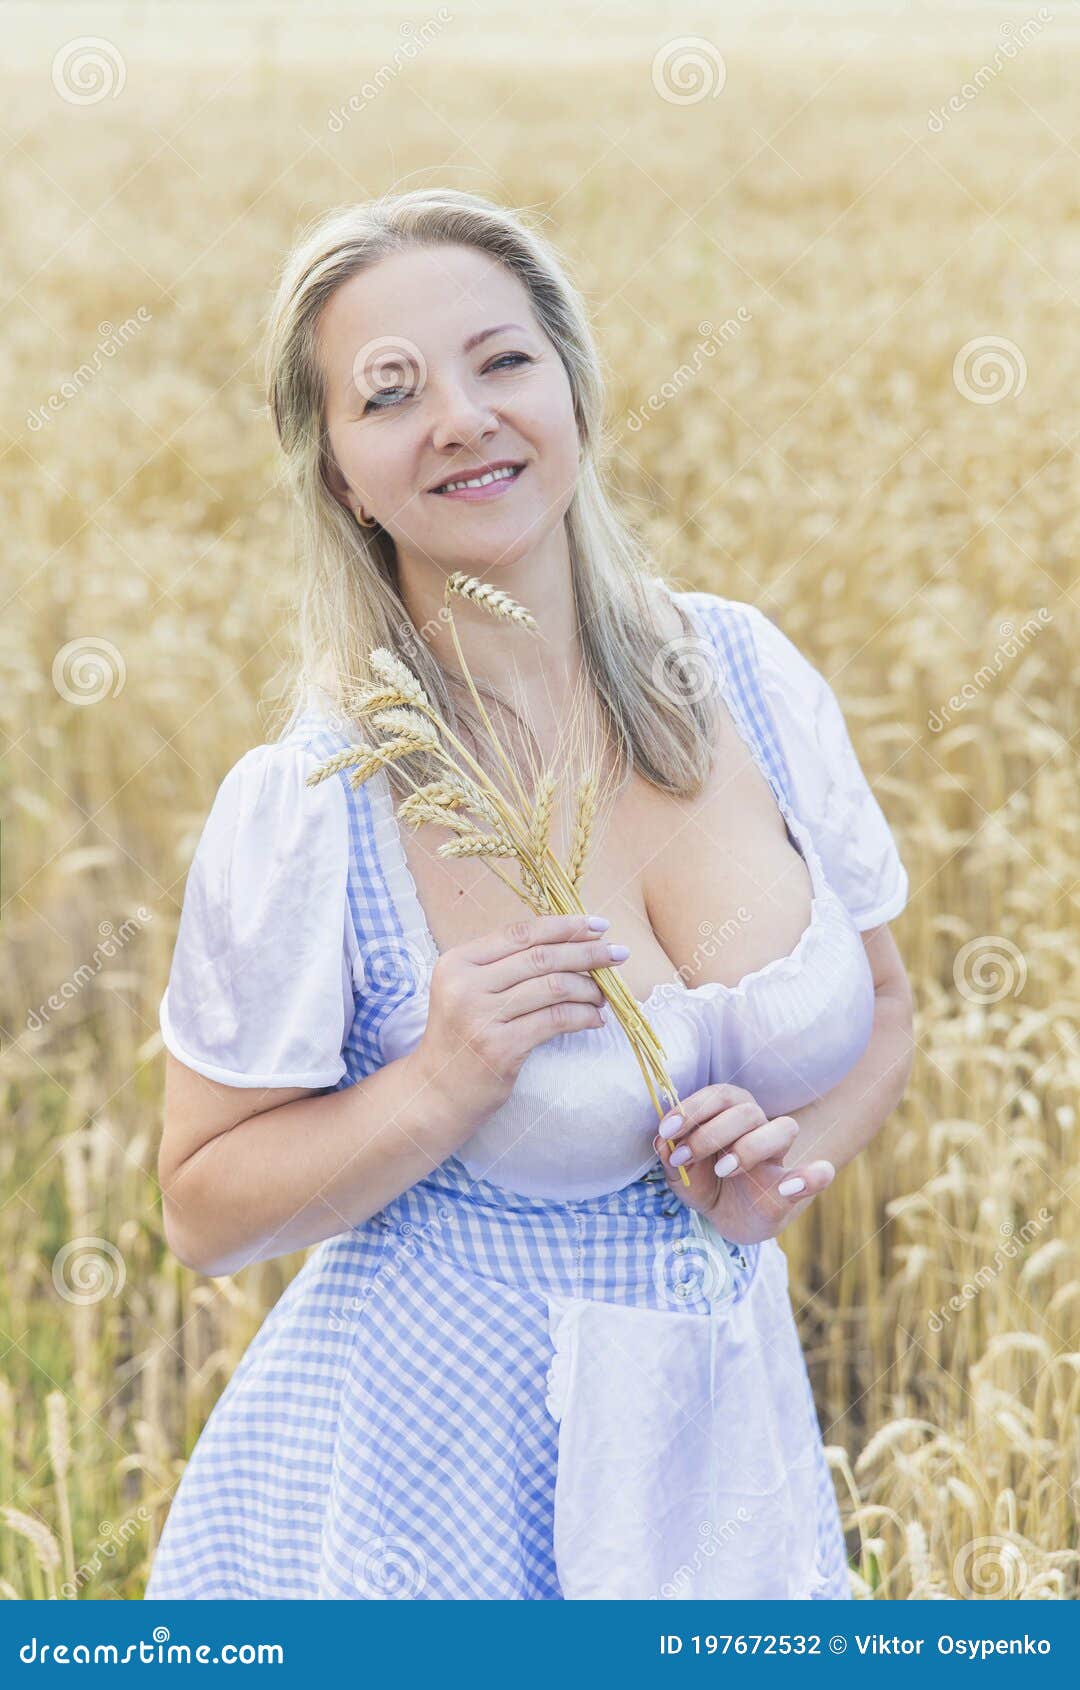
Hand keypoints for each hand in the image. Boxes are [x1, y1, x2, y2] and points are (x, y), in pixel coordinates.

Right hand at [411, 911, 627, 1134]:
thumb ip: (505, 966)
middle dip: (586, 952)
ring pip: (553, 987)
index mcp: (458, 963)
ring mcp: (482, 1017)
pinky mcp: (501, 1048)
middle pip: (540, 957)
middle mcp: (466, 986)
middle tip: (618, 954)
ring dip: (588, 988)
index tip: (597, 925)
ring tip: (605, 994)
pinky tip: (595, 1019)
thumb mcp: (469, 991)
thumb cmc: (461, 1037)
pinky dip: (583, 1016)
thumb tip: (569, 942)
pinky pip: (555, 1020)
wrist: (437, 1092)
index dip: (563, 927)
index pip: (520, 934)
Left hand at [652, 1083, 835, 1244]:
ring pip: (782, 1128)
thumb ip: (671, 1158)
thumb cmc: (708, 1185)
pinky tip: (791, 1187)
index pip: (719, 1095)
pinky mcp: (794, 1187)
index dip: (692, 1108)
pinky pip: (820, 1174)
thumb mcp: (682, 1175)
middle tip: (685, 1157)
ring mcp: (779, 1156)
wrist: (732, 1219)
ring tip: (723, 1170)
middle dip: (710, 1132)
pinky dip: (812, 1176)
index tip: (666, 1131)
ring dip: (749, 1147)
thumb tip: (661, 1142)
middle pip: (746, 1110)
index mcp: (730, 1116)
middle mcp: (758, 1128)